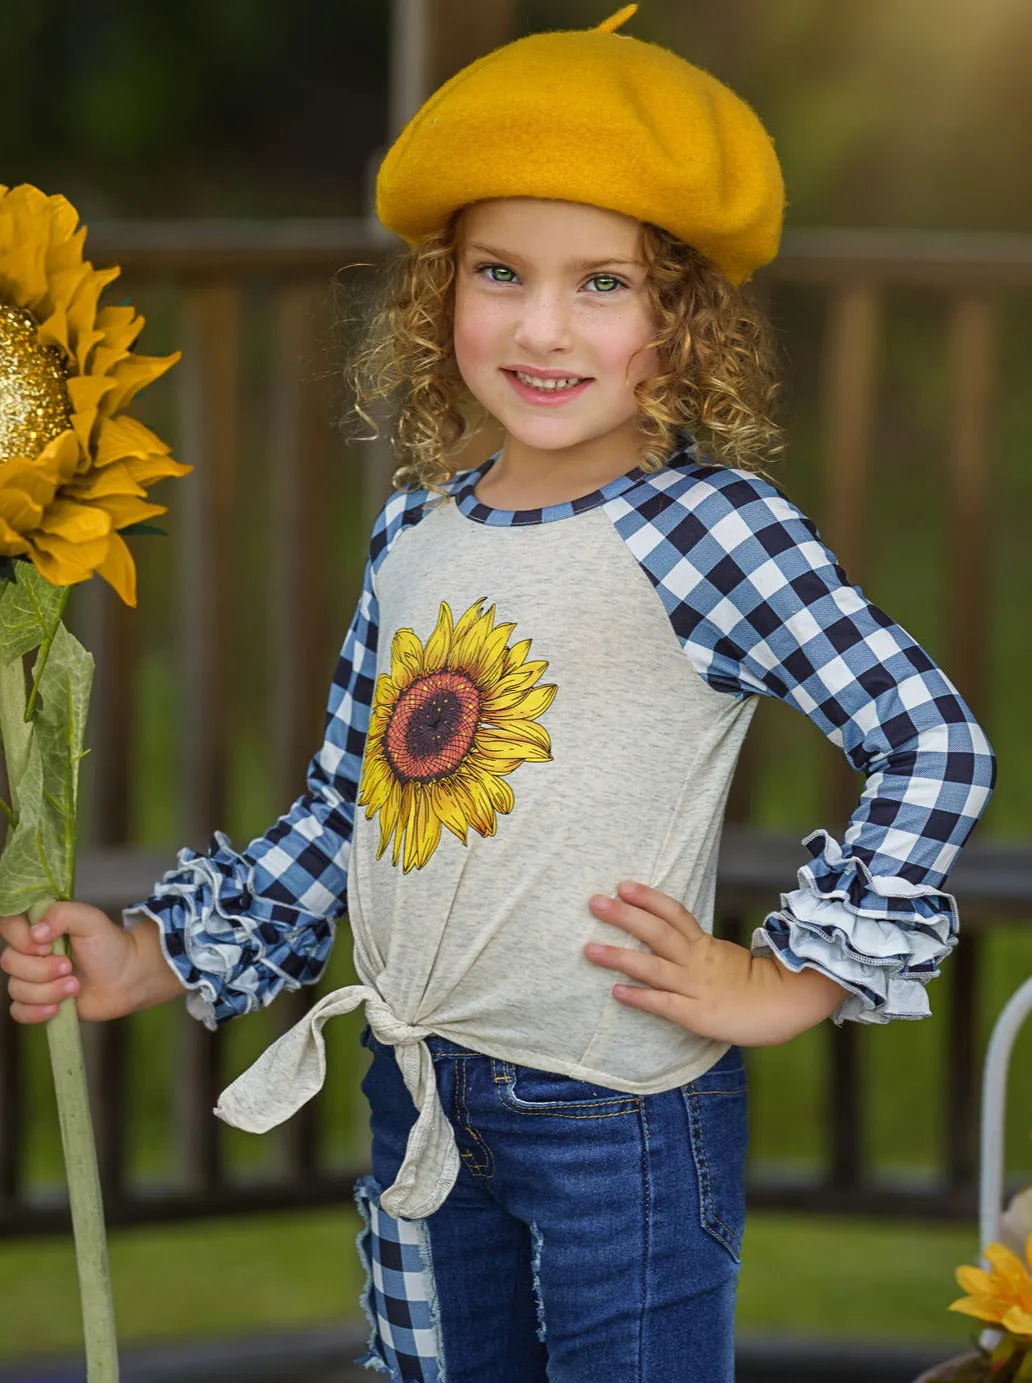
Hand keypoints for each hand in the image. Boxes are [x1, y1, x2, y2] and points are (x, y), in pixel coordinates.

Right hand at [0, 903, 182, 1023]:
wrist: (128, 978)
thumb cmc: (110, 946)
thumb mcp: (91, 920)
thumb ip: (63, 914)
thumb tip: (35, 933)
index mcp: (39, 927)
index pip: (7, 926)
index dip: (21, 939)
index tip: (47, 945)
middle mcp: (30, 952)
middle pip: (9, 962)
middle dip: (42, 970)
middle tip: (70, 967)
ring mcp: (32, 978)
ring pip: (16, 989)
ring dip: (47, 991)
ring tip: (75, 986)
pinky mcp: (38, 1002)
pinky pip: (18, 1011)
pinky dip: (36, 1012)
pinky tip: (58, 1008)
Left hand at [585, 880, 848, 1046]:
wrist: (794, 1006)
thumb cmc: (762, 987)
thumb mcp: (730, 961)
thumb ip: (705, 954)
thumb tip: (679, 944)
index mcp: (707, 945)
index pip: (674, 913)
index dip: (648, 898)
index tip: (623, 885)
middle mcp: (699, 961)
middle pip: (657, 931)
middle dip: (624, 916)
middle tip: (594, 902)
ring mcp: (697, 986)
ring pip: (653, 966)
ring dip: (619, 956)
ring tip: (589, 949)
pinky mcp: (698, 1014)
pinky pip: (665, 1004)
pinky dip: (640, 997)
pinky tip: (616, 992)